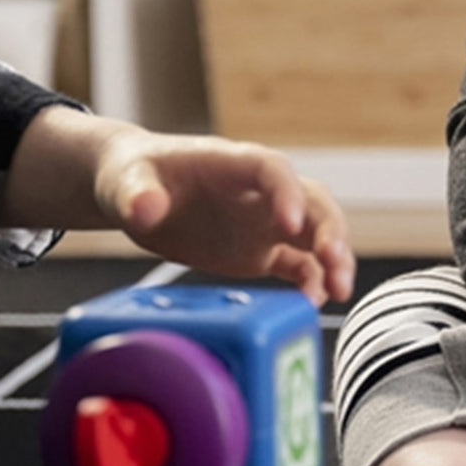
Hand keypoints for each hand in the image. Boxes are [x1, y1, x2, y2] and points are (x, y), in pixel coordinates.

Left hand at [91, 126, 353, 304]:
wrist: (134, 192)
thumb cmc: (134, 175)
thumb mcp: (127, 181)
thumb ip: (138, 194)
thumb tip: (146, 210)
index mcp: (232, 164)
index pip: (272, 170)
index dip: (286, 193)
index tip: (289, 223)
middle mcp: (258, 191)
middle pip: (310, 201)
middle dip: (329, 229)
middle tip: (334, 262)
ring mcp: (263, 221)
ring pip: (314, 233)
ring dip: (333, 257)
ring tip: (339, 289)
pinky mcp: (259, 250)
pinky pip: (297, 264)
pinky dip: (311, 281)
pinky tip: (313, 302)